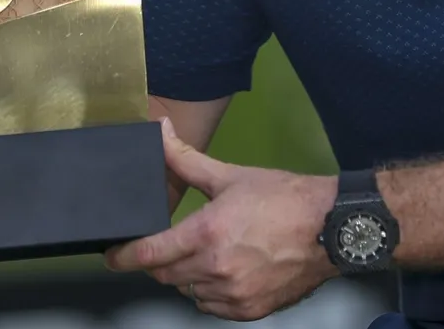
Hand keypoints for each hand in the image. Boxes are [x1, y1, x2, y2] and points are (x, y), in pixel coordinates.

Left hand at [106, 119, 337, 319]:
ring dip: (189, 275)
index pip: (149, 254)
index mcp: (207, 233)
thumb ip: (188, 160)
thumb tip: (161, 133)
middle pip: (165, 275)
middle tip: (168, 245)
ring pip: (189, 291)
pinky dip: (211, 291)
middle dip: (160, 261)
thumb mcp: (232, 176)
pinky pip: (212, 306)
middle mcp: (215, 269)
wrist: (331, 226)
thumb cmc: (285, 198)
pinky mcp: (249, 311)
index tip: (111, 255)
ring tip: (209, 252)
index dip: (123, 257)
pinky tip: (227, 270)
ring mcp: (232, 294)